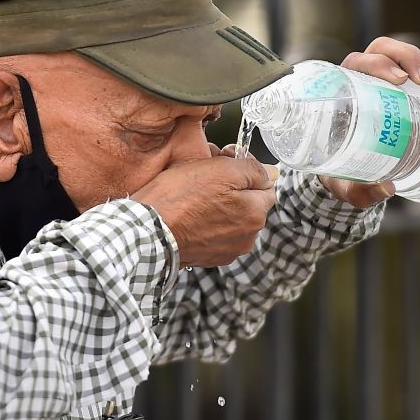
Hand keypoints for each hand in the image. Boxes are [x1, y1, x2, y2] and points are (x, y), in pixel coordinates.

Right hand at [132, 151, 277, 267]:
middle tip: (206, 177)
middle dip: (233, 189)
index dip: (246, 170)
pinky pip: (215, 233)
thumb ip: (252, 169)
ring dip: (220, 206)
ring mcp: (228, 250)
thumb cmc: (179, 199)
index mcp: (255, 214)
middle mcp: (247, 237)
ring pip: (232, 218)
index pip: (266, 186)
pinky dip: (207, 223)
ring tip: (194, 197)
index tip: (226, 162)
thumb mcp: (220, 169)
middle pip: (249, 203)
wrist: (148, 232)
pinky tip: (190, 215)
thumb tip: (271, 172)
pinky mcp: (209, 257)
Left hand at [318, 36, 419, 207]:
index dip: (380, 64)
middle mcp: (372, 76)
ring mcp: (396, 80)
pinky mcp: (416, 90)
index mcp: (347, 88)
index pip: (362, 62)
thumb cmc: (340, 171)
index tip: (398, 80)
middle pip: (395, 54)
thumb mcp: (344, 183)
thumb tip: (387, 188)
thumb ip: (360, 190)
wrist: (349, 171)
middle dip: (416, 63)